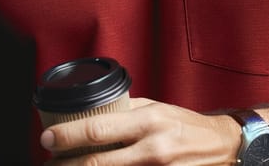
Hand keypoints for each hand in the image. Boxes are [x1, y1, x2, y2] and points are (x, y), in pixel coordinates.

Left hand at [41, 97, 240, 164]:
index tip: (47, 137)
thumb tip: (94, 111)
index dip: (68, 136)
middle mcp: (151, 149)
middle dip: (66, 164)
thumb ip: (126, 111)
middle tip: (47, 161)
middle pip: (97, 162)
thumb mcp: (156, 108)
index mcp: (147, 121)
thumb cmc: (184, 125)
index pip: (99, 130)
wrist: (221, 147)